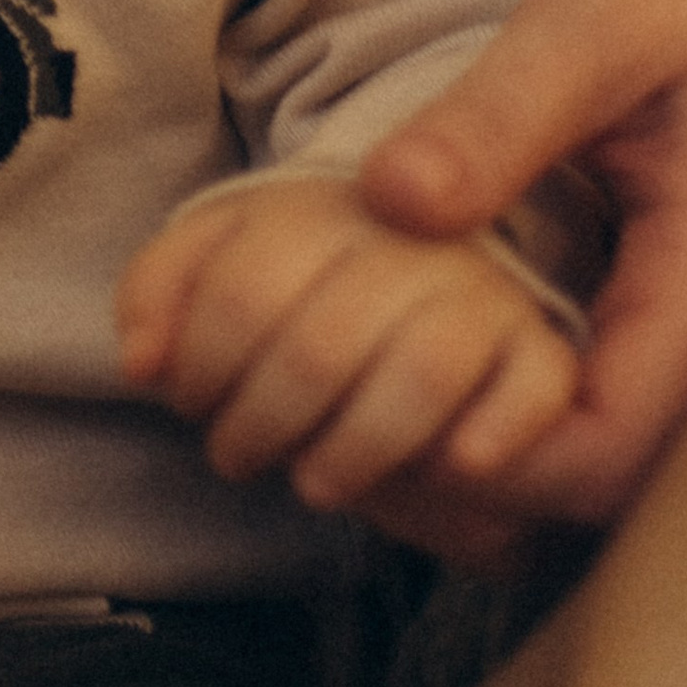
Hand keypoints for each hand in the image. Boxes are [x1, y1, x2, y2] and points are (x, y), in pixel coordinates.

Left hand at [118, 177, 579, 566]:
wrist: (444, 223)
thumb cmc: (309, 263)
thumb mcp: (225, 246)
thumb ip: (166, 285)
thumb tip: (141, 362)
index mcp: (321, 201)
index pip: (242, 292)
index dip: (202, 366)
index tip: (188, 402)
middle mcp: (412, 232)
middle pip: (319, 346)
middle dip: (262, 423)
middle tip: (235, 459)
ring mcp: (486, 286)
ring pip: (419, 375)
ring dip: (355, 449)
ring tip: (314, 484)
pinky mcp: (545, 342)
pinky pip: (537, 393)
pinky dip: (493, 440)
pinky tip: (446, 471)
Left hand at [358, 0, 686, 522]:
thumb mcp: (600, 27)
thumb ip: (502, 115)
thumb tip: (388, 201)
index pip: (602, 452)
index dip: (487, 465)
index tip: (377, 411)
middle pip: (582, 483)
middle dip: (451, 475)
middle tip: (319, 420)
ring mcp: (676, 334)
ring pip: (576, 455)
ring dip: (459, 443)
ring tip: (334, 396)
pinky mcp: (649, 313)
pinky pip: (574, 399)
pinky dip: (483, 397)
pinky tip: (396, 347)